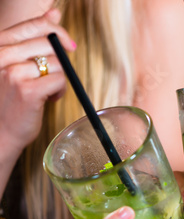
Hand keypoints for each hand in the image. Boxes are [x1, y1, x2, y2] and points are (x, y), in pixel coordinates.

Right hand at [0, 8, 75, 151]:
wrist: (0, 131)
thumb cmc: (9, 97)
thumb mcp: (14, 62)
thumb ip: (32, 39)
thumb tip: (55, 14)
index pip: (34, 25)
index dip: (56, 31)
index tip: (68, 43)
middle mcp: (2, 56)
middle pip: (50, 44)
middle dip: (59, 62)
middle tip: (49, 78)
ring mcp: (13, 73)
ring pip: (58, 64)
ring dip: (59, 79)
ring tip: (46, 91)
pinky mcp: (27, 91)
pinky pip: (60, 80)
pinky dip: (60, 91)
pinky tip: (49, 98)